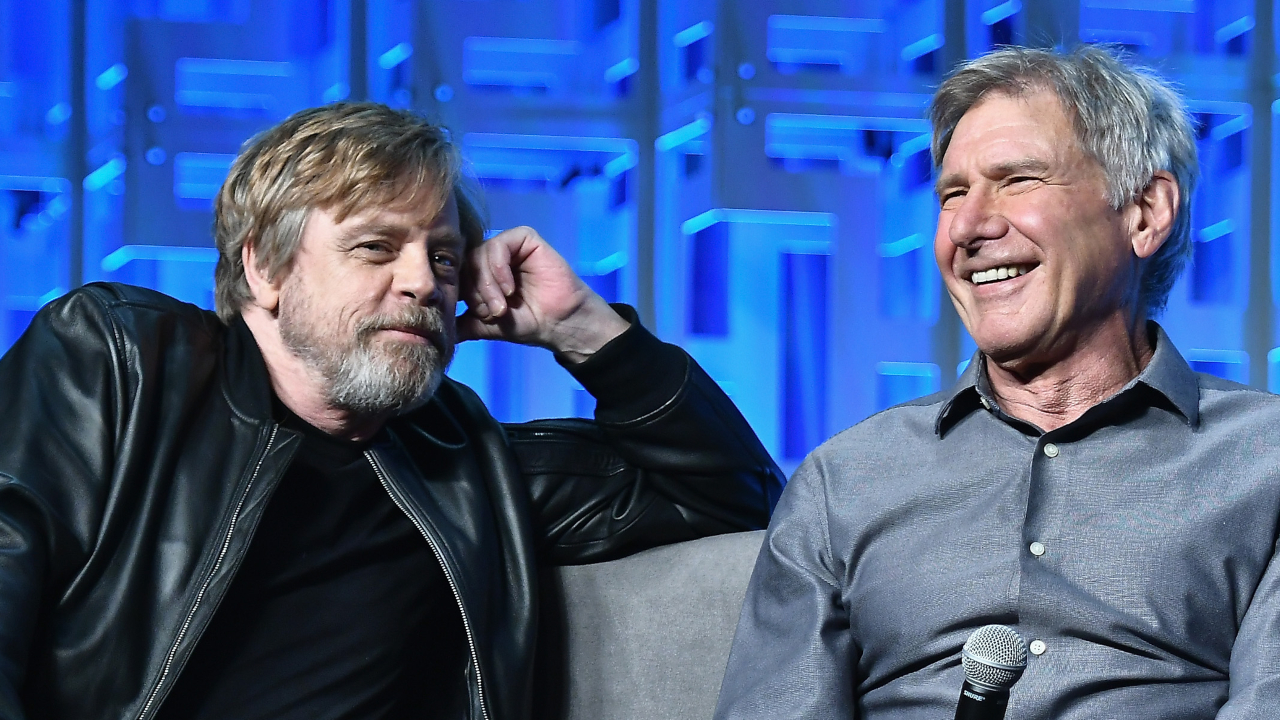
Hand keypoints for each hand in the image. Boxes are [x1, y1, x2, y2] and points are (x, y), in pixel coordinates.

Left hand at [457, 226, 630, 362]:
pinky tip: (510, 289)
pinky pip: (499, 245)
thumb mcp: (485, 325)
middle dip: (475, 292)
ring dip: (487, 285)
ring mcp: (507, 245)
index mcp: (479, 271)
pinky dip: (499, 269)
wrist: (559, 323)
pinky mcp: (524, 237)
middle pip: (465, 263)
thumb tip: (432, 328)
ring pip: (479, 255)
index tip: (476, 316)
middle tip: (492, 313)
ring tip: (502, 307)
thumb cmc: (527, 322)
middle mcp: (490, 255)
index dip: (460, 294)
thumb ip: (461, 323)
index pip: (455, 273)